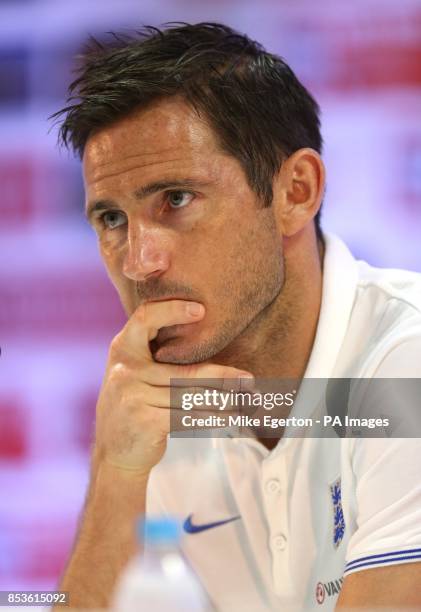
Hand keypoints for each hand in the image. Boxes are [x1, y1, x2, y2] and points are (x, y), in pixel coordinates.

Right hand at [93, 300, 253, 473]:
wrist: (113, 453)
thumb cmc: (134, 406)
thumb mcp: (133, 374)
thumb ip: (155, 355)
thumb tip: (206, 338)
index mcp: (122, 349)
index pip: (145, 318)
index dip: (172, 310)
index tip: (201, 310)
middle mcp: (125, 370)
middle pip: (184, 369)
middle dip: (221, 375)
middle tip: (248, 379)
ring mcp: (133, 396)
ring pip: (191, 394)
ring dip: (224, 399)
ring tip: (247, 399)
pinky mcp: (145, 420)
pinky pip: (188, 416)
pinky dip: (214, 418)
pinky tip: (232, 418)